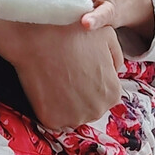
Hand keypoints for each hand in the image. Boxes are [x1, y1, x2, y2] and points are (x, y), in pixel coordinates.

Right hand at [0, 19, 123, 129]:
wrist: (37, 38)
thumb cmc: (71, 34)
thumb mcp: (107, 35)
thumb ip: (117, 56)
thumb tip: (114, 70)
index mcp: (113, 93)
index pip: (106, 94)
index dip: (92, 80)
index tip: (80, 68)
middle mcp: (97, 110)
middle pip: (90, 106)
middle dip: (81, 93)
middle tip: (67, 73)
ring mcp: (73, 118)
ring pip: (72, 114)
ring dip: (66, 102)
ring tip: (56, 79)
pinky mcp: (51, 120)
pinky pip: (54, 117)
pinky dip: (50, 106)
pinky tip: (47, 88)